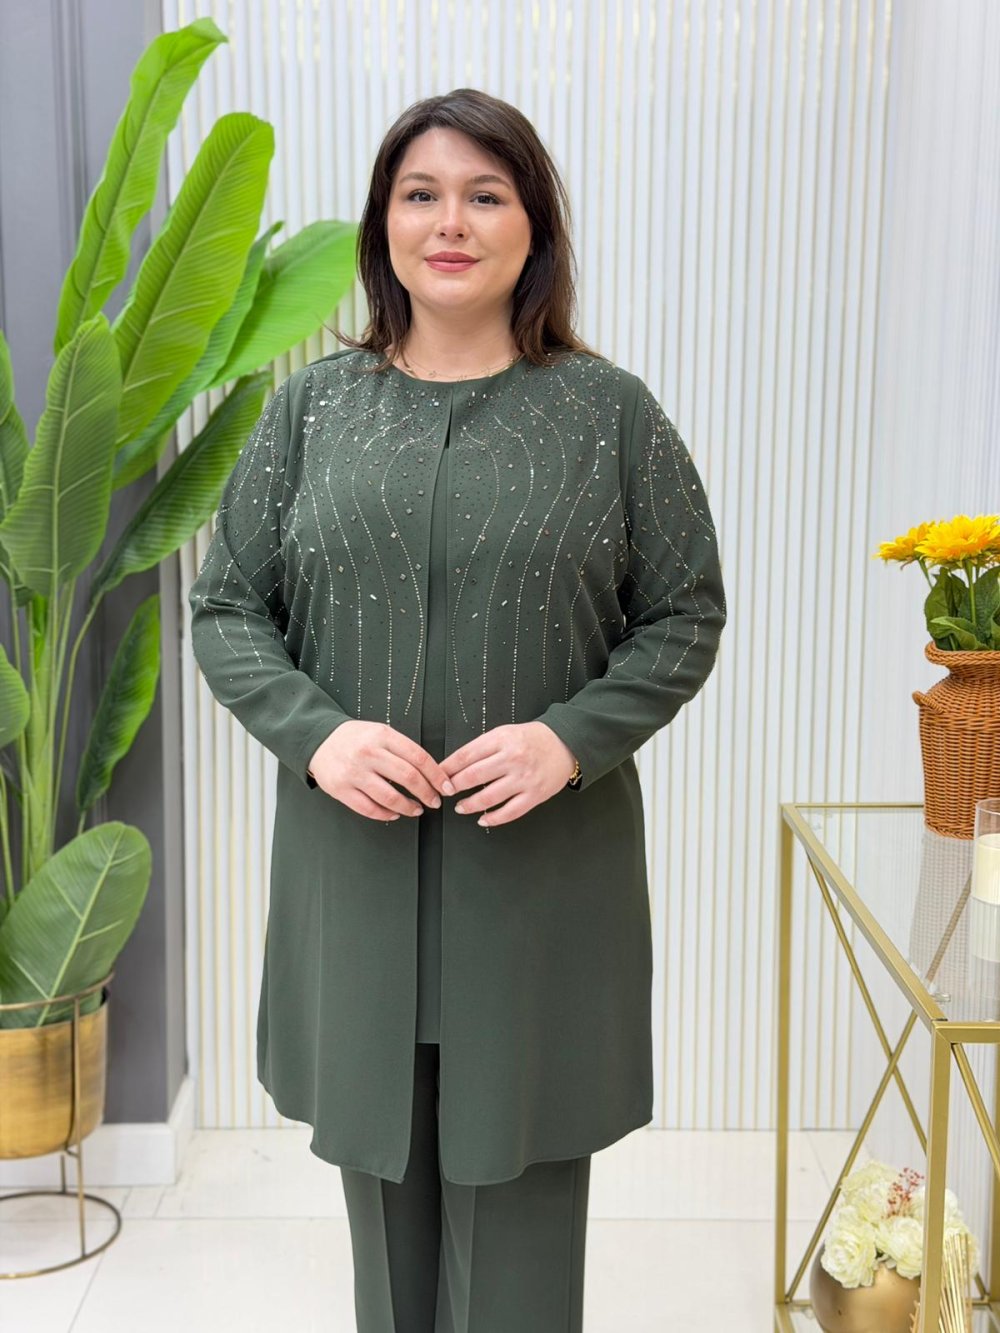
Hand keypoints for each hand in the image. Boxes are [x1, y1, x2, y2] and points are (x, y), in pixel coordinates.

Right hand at [307, 721, 451, 821]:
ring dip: (408, 807)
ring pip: (389, 797)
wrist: (318, 740)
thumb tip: (431, 772)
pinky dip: (385, 814)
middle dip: (427, 793)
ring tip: (416, 809)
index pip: (419, 757)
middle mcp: (368, 753)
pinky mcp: (341, 789)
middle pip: (408, 777)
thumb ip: (402, 749)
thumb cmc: (354, 738)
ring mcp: (354, 773)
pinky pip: (368, 808)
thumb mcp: (380, 732)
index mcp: (382, 736)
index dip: (437, 775)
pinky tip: (394, 813)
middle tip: (434, 801)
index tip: (446, 787)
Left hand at [440, 722, 577, 827]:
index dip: (448, 768)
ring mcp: (524, 779)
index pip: (466, 755)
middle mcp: (512, 759)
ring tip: (460, 807)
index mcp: (501, 740)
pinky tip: (482, 819)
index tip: (438, 776)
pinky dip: (493, 818)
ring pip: (488, 797)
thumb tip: (456, 765)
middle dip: (454, 787)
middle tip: (445, 792)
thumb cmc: (533, 739)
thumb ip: (483, 747)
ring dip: (469, 805)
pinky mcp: (534, 795)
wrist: (566, 743)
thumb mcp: (505, 733)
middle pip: (473, 776)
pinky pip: (509, 812)